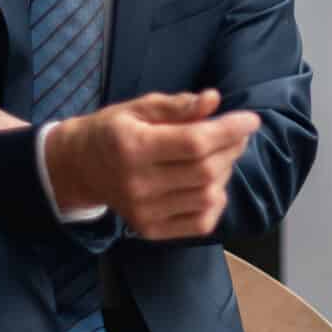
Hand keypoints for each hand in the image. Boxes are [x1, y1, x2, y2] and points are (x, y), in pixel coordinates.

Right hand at [42, 88, 260, 239]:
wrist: (80, 169)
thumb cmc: (113, 131)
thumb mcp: (138, 108)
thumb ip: (177, 106)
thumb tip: (213, 100)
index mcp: (132, 148)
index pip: (194, 142)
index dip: (229, 130)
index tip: (251, 120)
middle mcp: (137, 184)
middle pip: (205, 170)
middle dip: (232, 148)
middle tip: (236, 134)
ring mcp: (144, 212)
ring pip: (208, 196)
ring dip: (225, 173)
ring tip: (221, 156)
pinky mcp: (151, 230)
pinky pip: (201, 223)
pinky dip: (216, 202)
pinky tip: (211, 183)